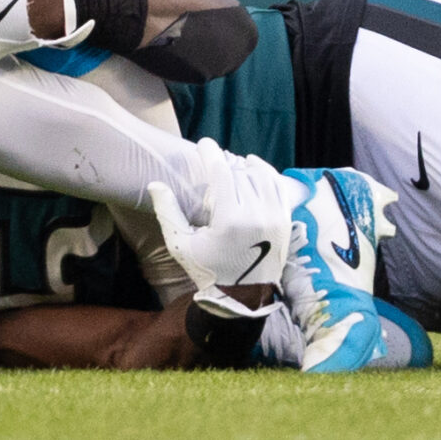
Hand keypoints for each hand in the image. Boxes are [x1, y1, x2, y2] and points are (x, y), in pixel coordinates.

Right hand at [146, 141, 289, 293]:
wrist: (241, 296)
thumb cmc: (207, 269)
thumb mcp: (181, 244)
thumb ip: (167, 212)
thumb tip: (156, 184)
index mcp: (229, 221)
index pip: (221, 173)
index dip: (211, 153)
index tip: (203, 144)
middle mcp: (256, 217)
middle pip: (239, 173)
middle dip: (225, 165)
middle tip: (213, 164)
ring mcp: (274, 219)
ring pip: (260, 176)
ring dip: (244, 168)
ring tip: (232, 169)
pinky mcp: (285, 222)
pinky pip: (278, 186)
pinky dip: (266, 173)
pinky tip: (254, 170)